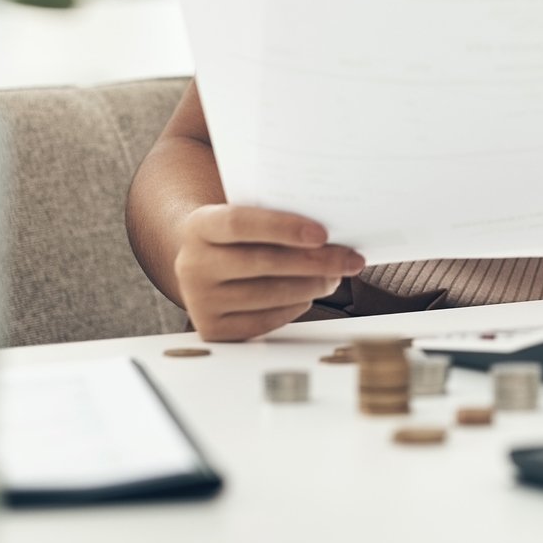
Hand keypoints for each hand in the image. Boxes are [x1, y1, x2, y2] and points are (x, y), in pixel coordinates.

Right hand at [170, 204, 365, 340]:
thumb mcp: (246, 214)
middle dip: (314, 262)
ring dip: (310, 286)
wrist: (203, 261)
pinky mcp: (212, 328)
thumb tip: (332, 229)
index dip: (282, 227)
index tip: (322, 234)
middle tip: (350, 260)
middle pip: (261, 262)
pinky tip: (308, 295)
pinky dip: (292, 309)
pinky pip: (262, 322)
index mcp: (199, 226)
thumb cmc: (240, 235)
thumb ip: (276, 214)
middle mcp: (192, 264)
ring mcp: (199, 300)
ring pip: (266, 295)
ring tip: (335, 277)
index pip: (240, 223)